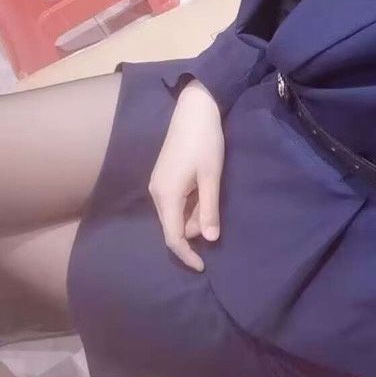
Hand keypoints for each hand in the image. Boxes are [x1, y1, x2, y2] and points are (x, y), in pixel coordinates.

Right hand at [148, 80, 224, 271]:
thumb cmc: (205, 142)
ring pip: (176, 213)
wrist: (194, 109)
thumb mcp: (211, 177)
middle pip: (174, 225)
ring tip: (213, 195)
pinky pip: (176, 201)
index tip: (203, 267)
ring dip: (194, 214)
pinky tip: (205, 190)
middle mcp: (157, 192)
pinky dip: (191, 204)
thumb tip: (210, 240)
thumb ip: (209, 209)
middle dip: (195, 228)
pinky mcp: (164, 176)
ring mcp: (159, 183)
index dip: (187, 255)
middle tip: (217, 212)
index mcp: (166, 195)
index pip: (172, 237)